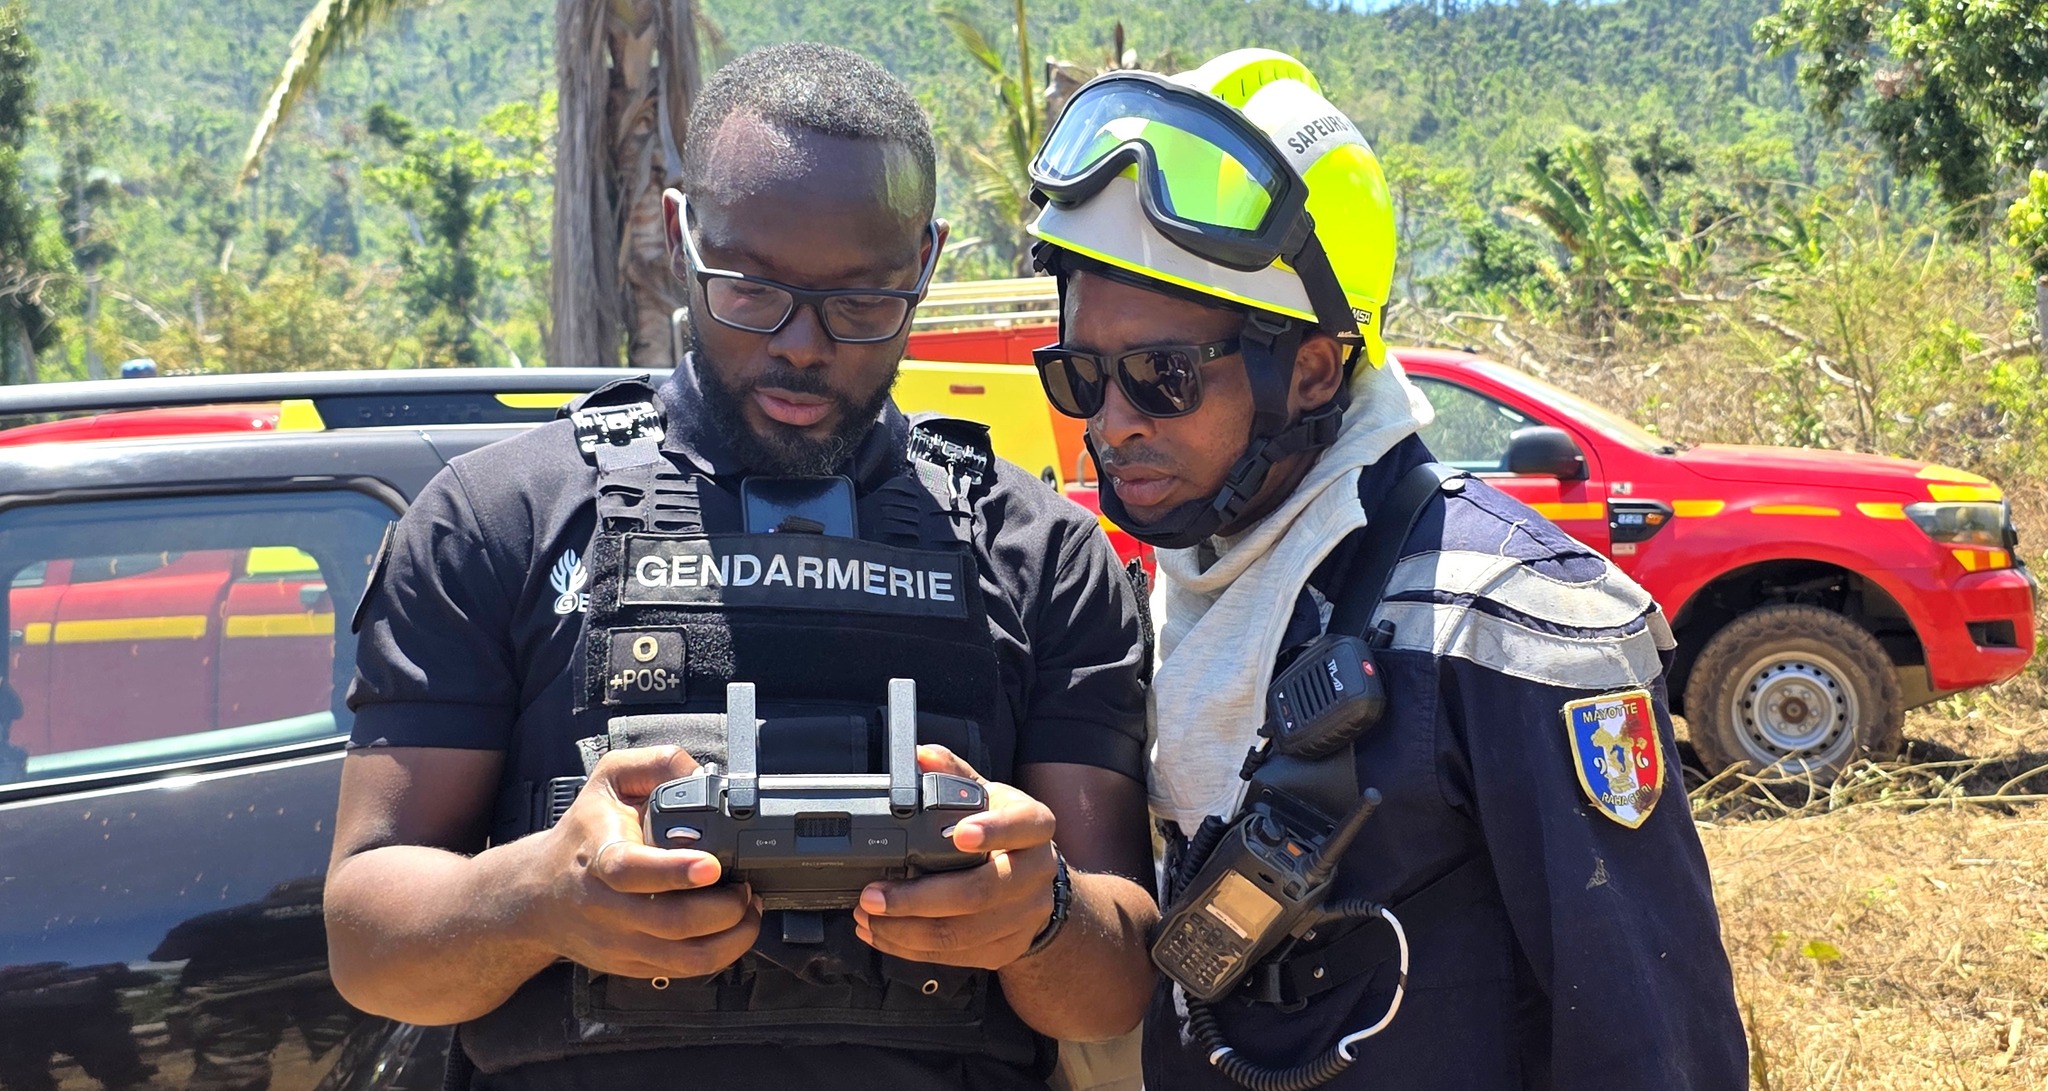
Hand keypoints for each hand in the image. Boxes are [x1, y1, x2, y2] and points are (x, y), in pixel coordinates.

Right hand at [518, 746, 759, 978]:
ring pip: (687, 957)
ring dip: (732, 936)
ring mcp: (619, 941)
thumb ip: (656, 765)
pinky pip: (685, 971)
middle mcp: (607, 906)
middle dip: (725, 908)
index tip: (712, 865)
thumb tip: (700, 775)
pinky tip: (732, 929)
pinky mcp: (630, 964)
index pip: (632, 870)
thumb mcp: (610, 780)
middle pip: (673, 922)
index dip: (675, 871)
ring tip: (747, 908)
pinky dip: (720, 954)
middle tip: (745, 885)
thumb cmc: (582, 834)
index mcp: (599, 855)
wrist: (537, 895)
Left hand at [853, 745, 1056, 969]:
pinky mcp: (1006, 947)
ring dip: (905, 930)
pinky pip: (956, 956)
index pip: (1022, 826)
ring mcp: (1023, 916)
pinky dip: (912, 948)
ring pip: (961, 933)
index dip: (993, 830)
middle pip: (979, 892)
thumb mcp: (987, 795)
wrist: (1037, 883)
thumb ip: (954, 775)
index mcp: (1034, 826)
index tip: (959, 833)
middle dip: (918, 898)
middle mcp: (1035, 873)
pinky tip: (883, 935)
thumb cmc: (1005, 831)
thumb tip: (921, 756)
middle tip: (873, 895)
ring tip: (867, 916)